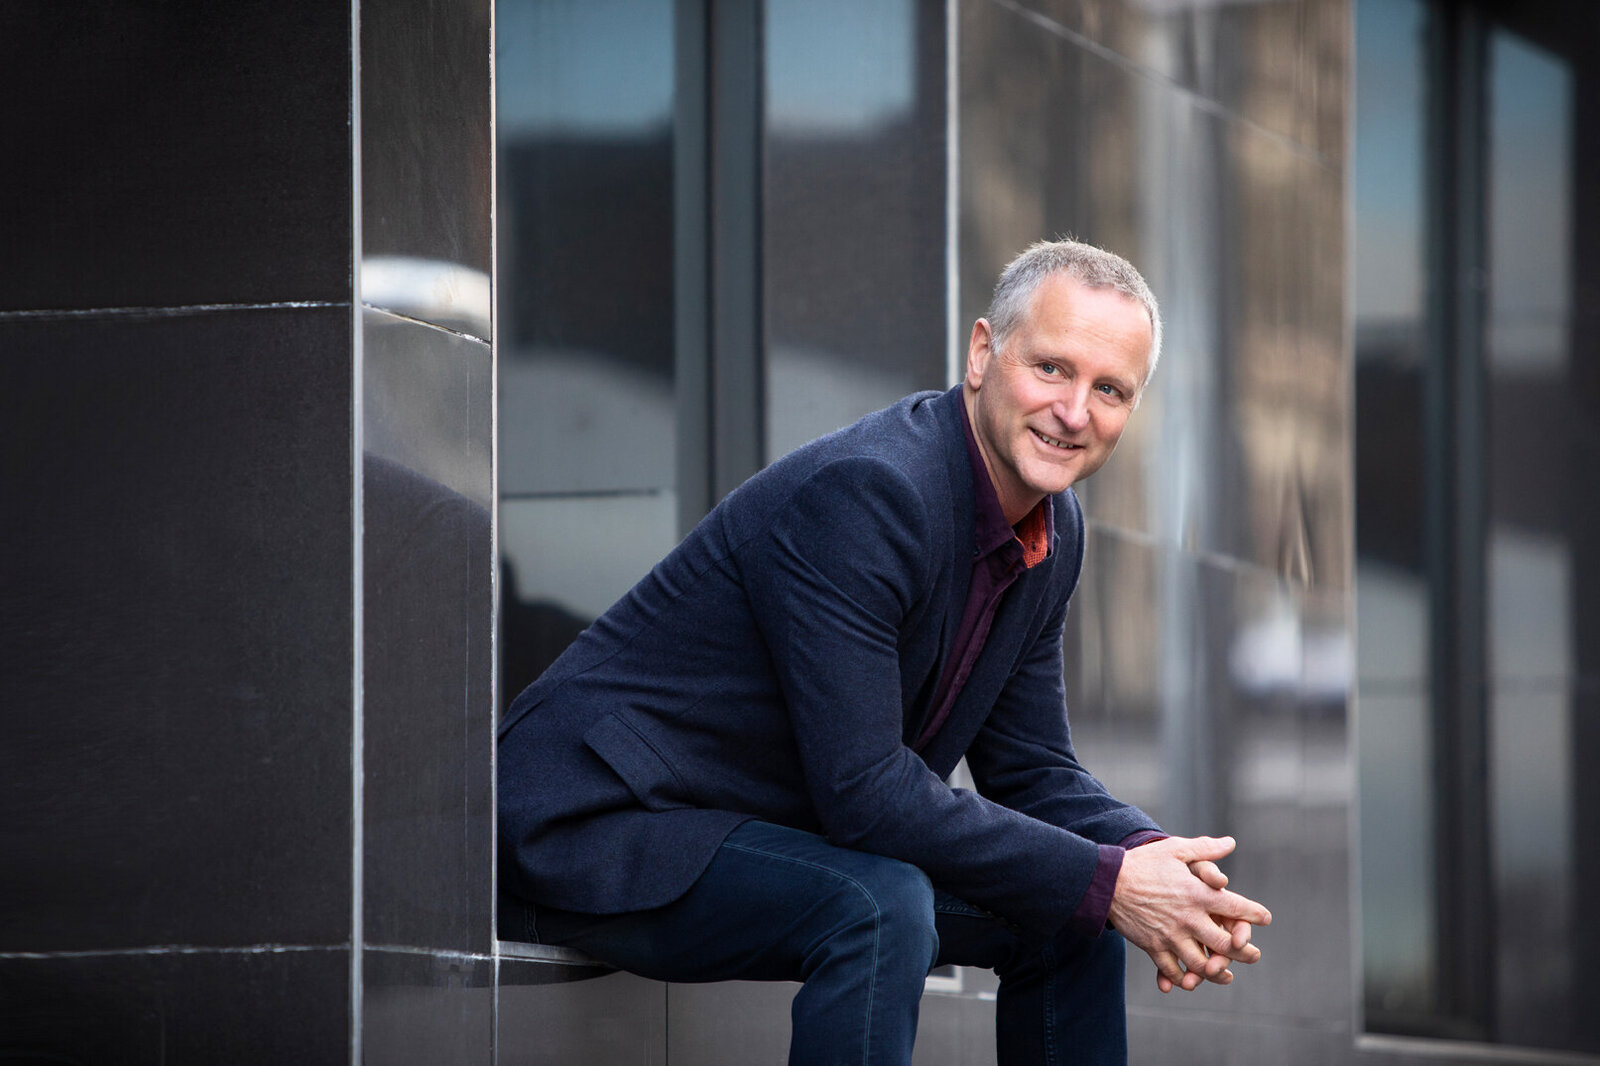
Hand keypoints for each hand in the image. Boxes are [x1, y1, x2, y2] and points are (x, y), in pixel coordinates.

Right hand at [1106, 835, 1270, 992]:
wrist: (1106, 881)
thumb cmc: (1143, 862)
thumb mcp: (1175, 849)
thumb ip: (1205, 849)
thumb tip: (1230, 843)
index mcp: (1197, 894)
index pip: (1235, 907)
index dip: (1254, 914)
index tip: (1265, 918)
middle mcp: (1187, 918)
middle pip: (1224, 944)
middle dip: (1244, 953)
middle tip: (1254, 955)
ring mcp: (1170, 935)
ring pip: (1201, 964)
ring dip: (1217, 973)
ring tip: (1226, 975)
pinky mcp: (1153, 946)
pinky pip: (1172, 970)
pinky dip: (1183, 978)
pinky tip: (1190, 979)